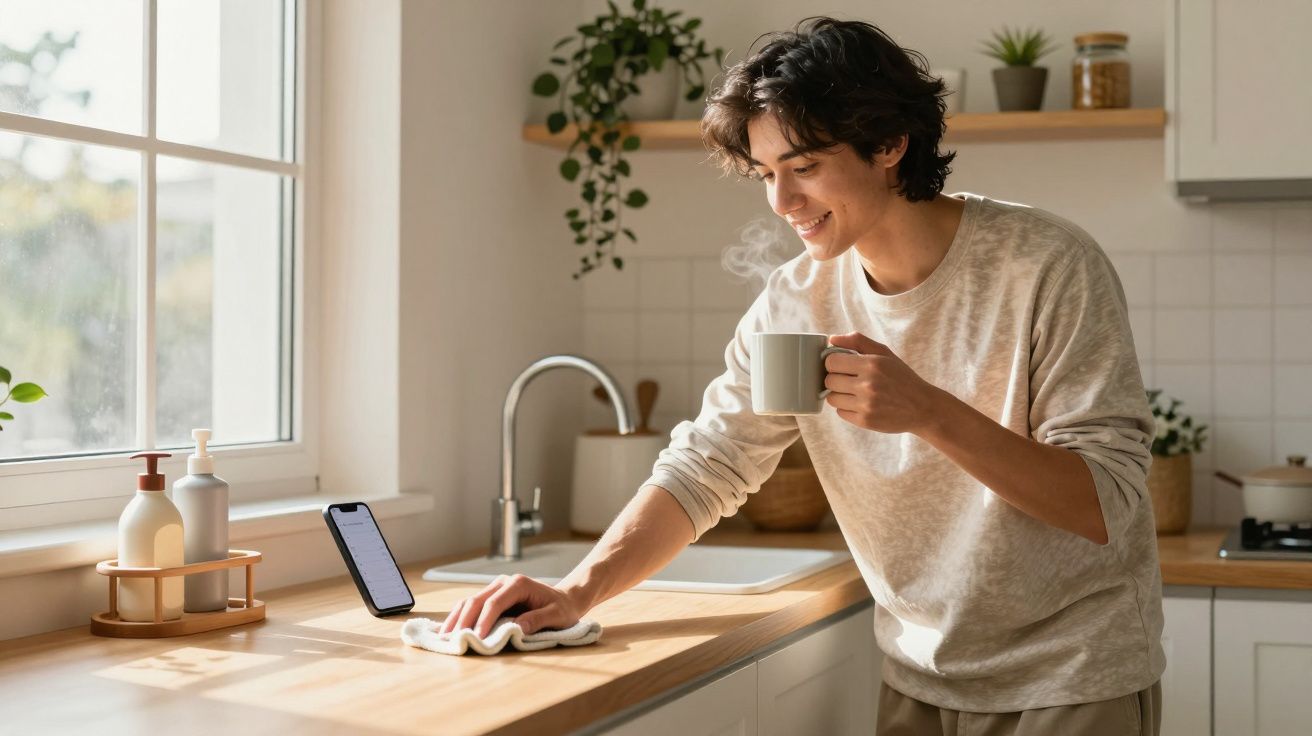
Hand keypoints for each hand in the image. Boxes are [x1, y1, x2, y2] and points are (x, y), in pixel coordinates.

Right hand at [440, 574, 587, 637]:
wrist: (564, 599)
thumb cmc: (562, 608)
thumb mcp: (557, 615)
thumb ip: (538, 620)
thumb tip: (518, 628)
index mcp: (518, 584)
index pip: (494, 603)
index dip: (483, 621)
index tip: (475, 638)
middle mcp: (503, 582)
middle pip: (476, 601)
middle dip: (463, 621)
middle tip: (453, 640)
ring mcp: (495, 588)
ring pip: (469, 601)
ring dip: (456, 619)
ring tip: (444, 637)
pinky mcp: (491, 597)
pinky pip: (471, 605)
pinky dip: (459, 617)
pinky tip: (448, 629)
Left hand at [823, 331, 945, 434]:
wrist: (922, 407)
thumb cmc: (902, 377)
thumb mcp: (884, 354)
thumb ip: (857, 341)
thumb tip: (831, 339)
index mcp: (872, 364)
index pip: (831, 362)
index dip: (834, 363)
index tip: (842, 365)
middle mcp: (867, 385)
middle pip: (829, 380)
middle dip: (836, 378)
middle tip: (849, 379)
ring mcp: (866, 405)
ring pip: (832, 398)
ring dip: (840, 394)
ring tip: (854, 392)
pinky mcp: (865, 421)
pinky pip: (840, 412)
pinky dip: (846, 408)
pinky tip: (860, 403)